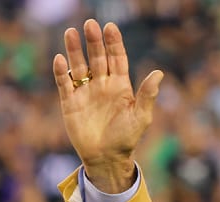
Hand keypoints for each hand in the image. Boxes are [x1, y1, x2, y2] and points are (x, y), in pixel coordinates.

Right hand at [52, 19, 163, 192]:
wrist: (106, 159)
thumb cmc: (126, 139)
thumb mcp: (141, 117)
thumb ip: (148, 95)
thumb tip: (159, 73)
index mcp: (120, 86)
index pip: (117, 59)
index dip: (113, 43)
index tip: (110, 27)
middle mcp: (102, 85)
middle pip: (97, 57)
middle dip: (94, 42)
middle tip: (90, 25)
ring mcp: (85, 92)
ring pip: (79, 66)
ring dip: (75, 50)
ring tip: (71, 32)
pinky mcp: (70, 102)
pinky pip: (64, 83)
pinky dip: (61, 71)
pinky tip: (60, 59)